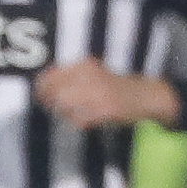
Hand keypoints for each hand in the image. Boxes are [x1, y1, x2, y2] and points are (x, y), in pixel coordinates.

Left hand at [34, 58, 178, 129]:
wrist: (146, 94)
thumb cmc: (115, 86)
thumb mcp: (92, 73)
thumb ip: (69, 77)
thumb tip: (40, 88)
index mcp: (84, 65)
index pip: (49, 77)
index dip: (42, 90)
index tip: (42, 97)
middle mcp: (89, 76)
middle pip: (53, 94)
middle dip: (52, 104)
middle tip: (58, 109)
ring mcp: (97, 93)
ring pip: (64, 108)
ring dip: (66, 114)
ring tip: (77, 113)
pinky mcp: (104, 110)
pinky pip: (79, 120)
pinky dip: (80, 122)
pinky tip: (89, 120)